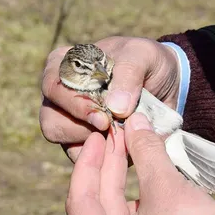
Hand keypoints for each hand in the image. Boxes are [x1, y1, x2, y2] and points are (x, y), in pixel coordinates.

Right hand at [39, 36, 179, 161]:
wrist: (163, 84)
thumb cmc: (146, 63)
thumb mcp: (143, 55)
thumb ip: (129, 72)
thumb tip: (115, 107)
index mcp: (66, 66)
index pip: (53, 86)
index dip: (74, 104)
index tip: (102, 117)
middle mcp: (61, 97)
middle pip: (51, 121)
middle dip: (81, 129)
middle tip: (111, 128)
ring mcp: (70, 123)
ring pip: (64, 143)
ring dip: (92, 144)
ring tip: (121, 135)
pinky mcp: (84, 145)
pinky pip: (81, 159)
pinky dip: (101, 158)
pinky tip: (122, 148)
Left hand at [66, 113, 214, 214]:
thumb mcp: (165, 191)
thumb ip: (146, 153)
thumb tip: (136, 121)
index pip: (80, 200)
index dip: (87, 163)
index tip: (97, 136)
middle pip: (101, 201)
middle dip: (112, 163)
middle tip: (120, 132)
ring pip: (123, 205)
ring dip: (131, 172)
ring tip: (137, 142)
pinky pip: (141, 212)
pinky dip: (146, 187)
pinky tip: (153, 165)